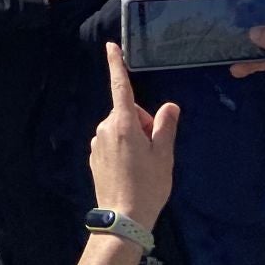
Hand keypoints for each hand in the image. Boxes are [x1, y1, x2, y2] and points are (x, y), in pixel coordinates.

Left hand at [90, 41, 178, 229]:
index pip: (120, 86)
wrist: (123, 218)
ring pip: (120, 129)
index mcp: (123, 122)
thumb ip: (165, 126)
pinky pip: (112, 143)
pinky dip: (123, 149)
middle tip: (153, 151)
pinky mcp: (94, 157)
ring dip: (132, 138)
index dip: (116, 64)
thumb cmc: (148, 185)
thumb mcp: (164, 155)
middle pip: (127, 113)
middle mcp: (105, 127)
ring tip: (143, 165)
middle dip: (142, 124)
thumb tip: (169, 106)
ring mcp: (97, 143)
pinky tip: (130, 171)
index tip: (110, 45)